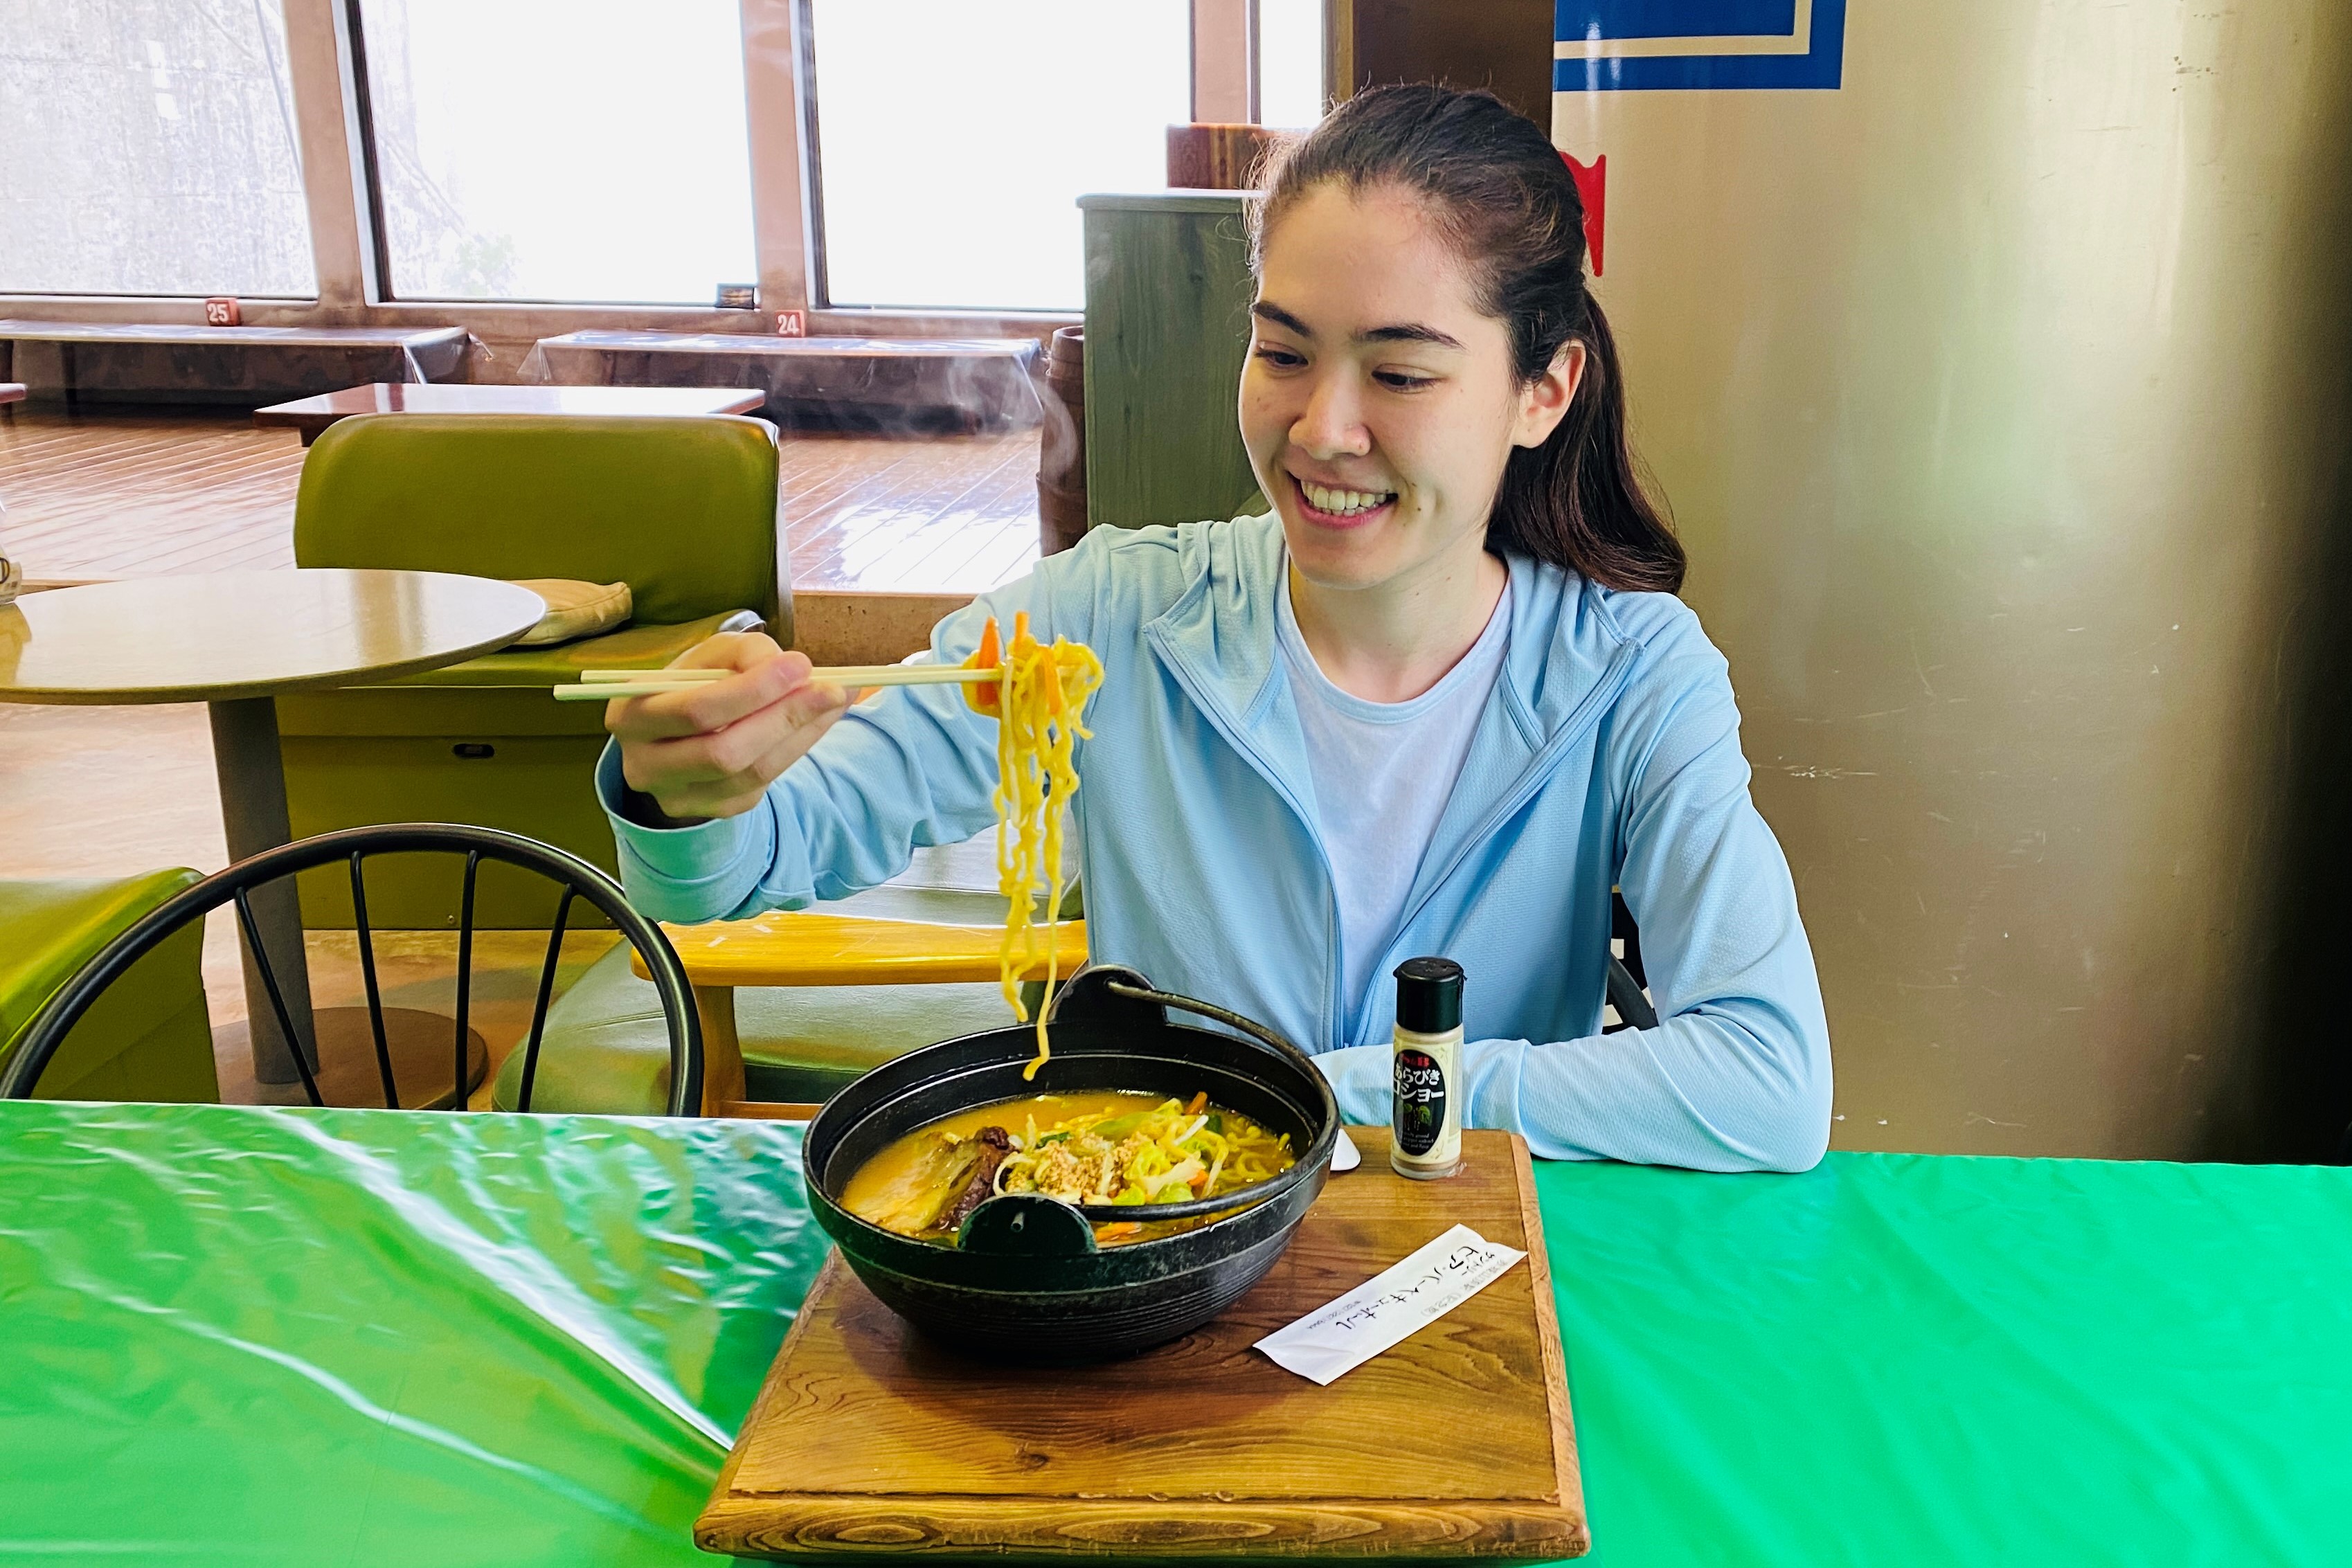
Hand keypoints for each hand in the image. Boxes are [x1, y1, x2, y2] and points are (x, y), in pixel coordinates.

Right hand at [605, 633, 853, 821]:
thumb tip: (792, 669)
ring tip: (834, 701)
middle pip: (724, 752)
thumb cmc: (692, 685)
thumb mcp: (708, 656)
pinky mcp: (712, 810)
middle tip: (831, 689)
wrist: (674, 736)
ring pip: (750, 774)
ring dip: (801, 735)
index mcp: (632, 716)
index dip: (753, 690)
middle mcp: (645, 765)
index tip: (801, 666)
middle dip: (784, 718)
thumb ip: (745, 653)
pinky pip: (761, 786)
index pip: (697, 710)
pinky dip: (796, 750)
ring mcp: (678, 796)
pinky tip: (817, 723)